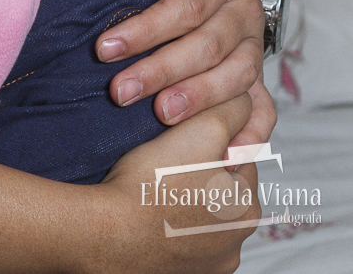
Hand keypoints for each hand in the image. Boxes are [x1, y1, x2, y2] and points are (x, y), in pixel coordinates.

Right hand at [0, 95, 256, 273]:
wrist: (105, 234)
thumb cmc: (153, 181)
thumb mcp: (201, 128)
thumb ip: (230, 108)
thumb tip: (246, 96)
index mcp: (247, 209)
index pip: (239, 156)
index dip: (211, 135)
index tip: (181, 131)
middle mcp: (234, 244)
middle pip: (219, 187)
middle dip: (198, 169)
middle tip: (164, 154)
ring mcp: (207, 264)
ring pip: (198, 213)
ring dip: (183, 197)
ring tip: (151, 180)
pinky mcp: (177, 273)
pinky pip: (177, 237)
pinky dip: (165, 223)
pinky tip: (145, 208)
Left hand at [95, 0, 272, 136]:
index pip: (187, 7)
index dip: (147, 30)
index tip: (104, 47)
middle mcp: (245, 11)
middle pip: (207, 48)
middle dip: (162, 72)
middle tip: (118, 91)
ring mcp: (252, 43)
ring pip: (233, 79)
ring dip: (196, 101)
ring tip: (159, 118)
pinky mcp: (251, 67)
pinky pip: (259, 103)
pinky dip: (248, 130)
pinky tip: (226, 153)